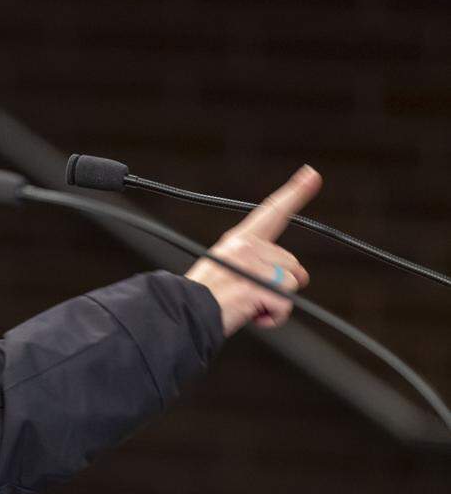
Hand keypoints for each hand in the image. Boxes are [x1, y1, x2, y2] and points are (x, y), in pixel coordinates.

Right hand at [186, 165, 321, 335]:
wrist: (182, 313)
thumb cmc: (202, 298)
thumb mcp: (225, 268)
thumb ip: (256, 264)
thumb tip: (300, 275)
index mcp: (238, 240)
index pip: (271, 212)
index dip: (295, 193)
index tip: (312, 176)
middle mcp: (246, 248)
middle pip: (290, 264)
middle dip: (281, 283)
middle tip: (252, 295)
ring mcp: (252, 267)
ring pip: (290, 285)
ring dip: (274, 302)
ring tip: (246, 306)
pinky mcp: (256, 288)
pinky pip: (283, 305)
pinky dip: (272, 317)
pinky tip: (251, 316)